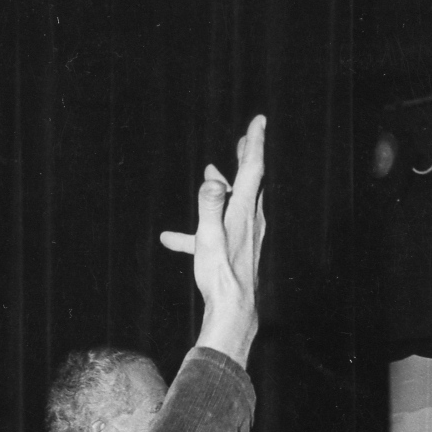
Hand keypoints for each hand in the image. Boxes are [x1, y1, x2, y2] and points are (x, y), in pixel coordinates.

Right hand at [161, 115, 266, 367]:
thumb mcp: (208, 238)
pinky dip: (203, 226)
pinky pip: (221, 229)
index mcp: (243, 211)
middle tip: (246, 139)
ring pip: (238, 202)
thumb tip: (212, 180)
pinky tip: (172, 239)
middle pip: (251, 181)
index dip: (255, 142)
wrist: (234, 311)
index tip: (259, 120)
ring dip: (225, 186)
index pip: (253, 168)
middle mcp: (250, 219)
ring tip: (213, 175)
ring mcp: (246, 235)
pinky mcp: (238, 250)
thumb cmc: (220, 276)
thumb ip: (209, 207)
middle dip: (246, 158)